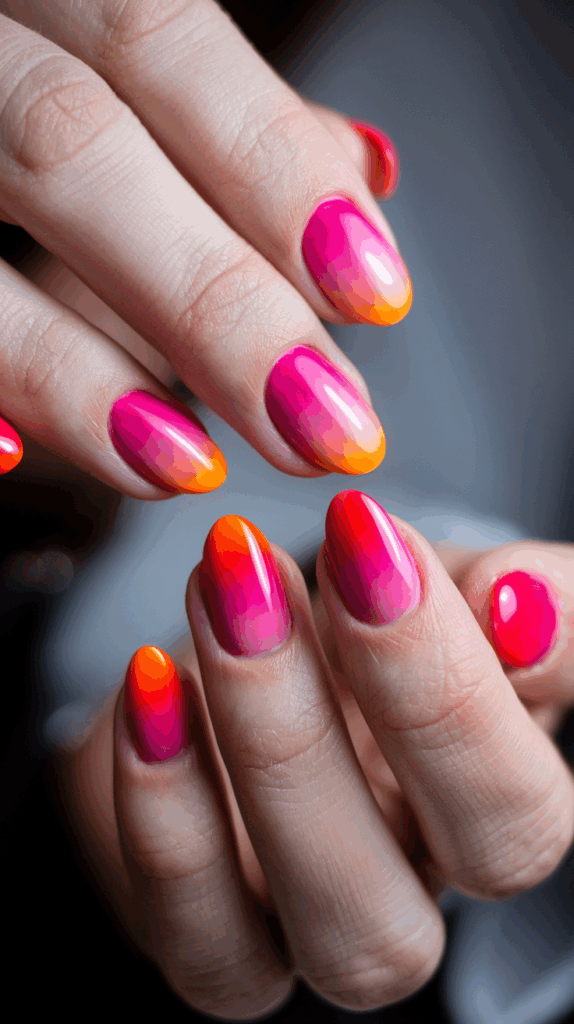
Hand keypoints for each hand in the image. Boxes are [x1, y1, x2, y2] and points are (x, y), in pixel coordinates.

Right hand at [0, 0, 406, 490]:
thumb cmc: (17, 101)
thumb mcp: (116, 71)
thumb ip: (224, 122)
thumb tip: (359, 176)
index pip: (154, 37)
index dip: (270, 168)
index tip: (373, 293)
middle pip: (67, 147)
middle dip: (210, 300)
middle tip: (314, 418)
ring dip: (77, 375)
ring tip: (184, 463)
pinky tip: (16, 456)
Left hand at [52, 494, 573, 1018]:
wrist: (264, 648)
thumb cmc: (378, 621)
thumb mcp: (454, 584)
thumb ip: (515, 593)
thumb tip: (522, 607)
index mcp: (494, 806)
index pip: (520, 815)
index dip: (458, 695)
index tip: (377, 540)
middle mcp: (417, 888)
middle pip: (432, 896)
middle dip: (369, 710)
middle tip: (292, 565)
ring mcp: (318, 929)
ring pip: (338, 934)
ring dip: (268, 750)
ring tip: (219, 594)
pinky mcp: (216, 941)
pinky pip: (203, 943)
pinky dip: (168, 814)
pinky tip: (152, 683)